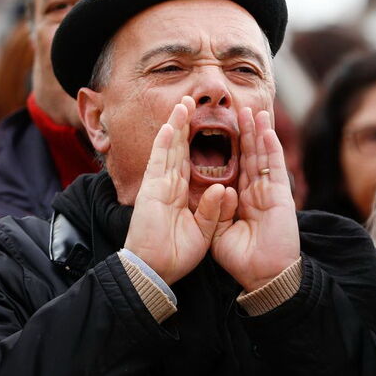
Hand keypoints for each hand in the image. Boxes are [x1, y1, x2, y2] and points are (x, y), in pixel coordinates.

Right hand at [124, 97, 233, 284]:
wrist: (154, 273)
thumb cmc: (176, 256)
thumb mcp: (205, 232)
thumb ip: (213, 210)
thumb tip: (224, 189)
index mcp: (183, 196)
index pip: (192, 163)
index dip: (198, 144)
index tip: (207, 124)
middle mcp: (170, 187)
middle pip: (180, 149)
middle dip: (186, 125)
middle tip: (191, 101)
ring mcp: (159, 187)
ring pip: (169, 149)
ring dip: (176, 126)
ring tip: (183, 104)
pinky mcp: (151, 192)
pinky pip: (158, 163)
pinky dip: (163, 144)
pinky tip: (169, 126)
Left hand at [211, 108, 299, 292]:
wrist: (264, 276)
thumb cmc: (241, 259)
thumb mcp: (218, 233)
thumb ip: (216, 210)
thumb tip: (220, 188)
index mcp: (239, 200)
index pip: (232, 167)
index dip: (227, 147)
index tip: (218, 127)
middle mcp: (254, 192)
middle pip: (248, 156)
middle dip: (244, 132)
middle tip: (239, 109)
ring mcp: (269, 192)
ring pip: (262, 156)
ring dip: (258, 133)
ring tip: (253, 111)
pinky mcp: (280, 195)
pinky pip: (274, 167)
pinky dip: (270, 148)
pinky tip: (266, 130)